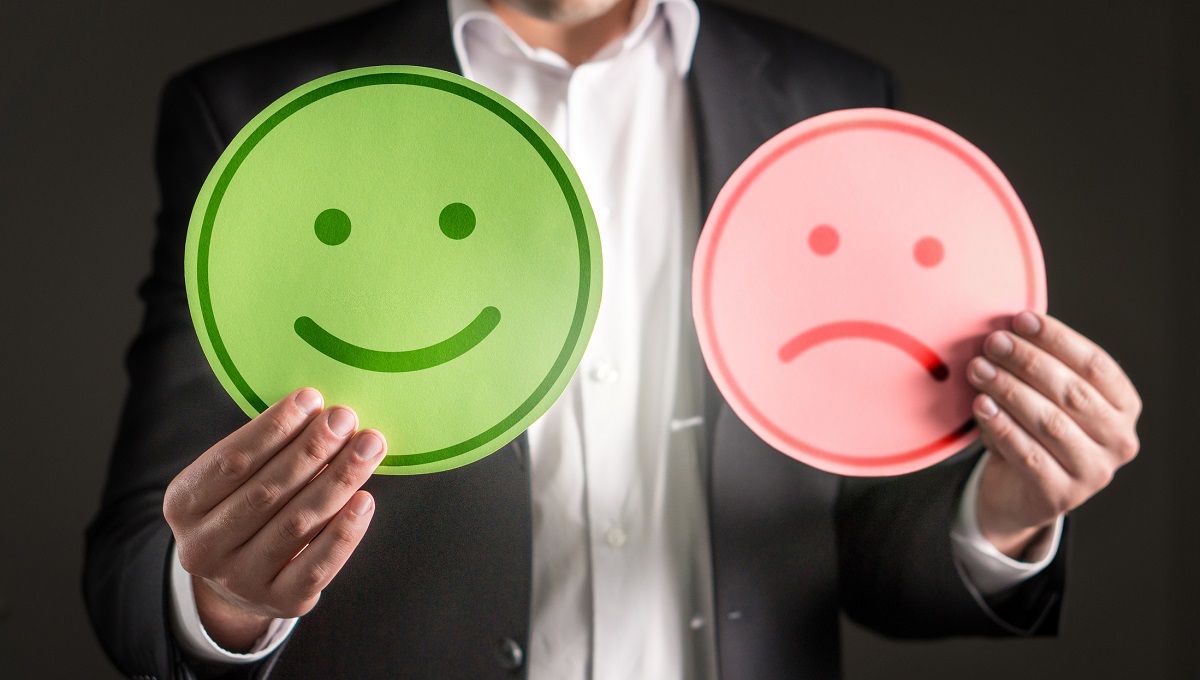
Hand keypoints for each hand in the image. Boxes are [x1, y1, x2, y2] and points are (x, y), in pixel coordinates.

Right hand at [163, 388, 385, 650]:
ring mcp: (240, 580)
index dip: (273, 429)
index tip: (312, 399)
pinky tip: (365, 500)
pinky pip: (318, 565)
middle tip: (346, 418)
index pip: (231, 461)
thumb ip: (268, 450)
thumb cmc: (246, 506)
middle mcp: (203, 547)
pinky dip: (344, 531)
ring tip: (368, 446)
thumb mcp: (236, 479)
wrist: (239, 579)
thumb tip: (323, 411)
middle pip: (266, 491)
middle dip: (312, 449)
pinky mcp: (281, 603)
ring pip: (297, 524)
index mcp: (183, 504)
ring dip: (338, 480)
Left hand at [966, 312, 1140, 559]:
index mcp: (1123, 407)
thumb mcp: (1043, 396)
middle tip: (993, 343)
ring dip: (1010, 391)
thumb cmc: (1033, 431)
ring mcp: (1094, 472)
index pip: (1096, 365)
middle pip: (1073, 392)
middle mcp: (1119, 440)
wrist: (1017, 491)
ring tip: (979, 370)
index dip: (1058, 339)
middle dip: (1028, 362)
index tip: (1021, 319)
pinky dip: (1003, 427)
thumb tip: (1010, 329)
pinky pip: (1028, 455)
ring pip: (1051, 423)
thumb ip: (1040, 367)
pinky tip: (981, 406)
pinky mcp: (1061, 495)